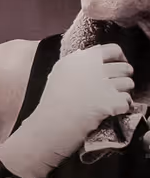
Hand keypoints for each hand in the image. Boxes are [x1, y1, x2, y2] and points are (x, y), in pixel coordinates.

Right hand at [0, 43, 133, 177]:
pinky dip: (121, 108)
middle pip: (124, 67)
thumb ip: (80, 65)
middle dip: (123, 79)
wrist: (48, 128)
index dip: (120, 59)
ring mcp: (101, 84)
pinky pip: (127, 101)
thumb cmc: (51, 106)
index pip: (112, 49)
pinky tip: (108, 112)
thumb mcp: (59, 75)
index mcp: (78, 59)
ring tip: (108, 102)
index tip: (117, 69)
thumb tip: (102, 61)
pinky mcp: (110, 101)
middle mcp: (91, 67)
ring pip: (129, 84)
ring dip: (122, 94)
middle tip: (112, 90)